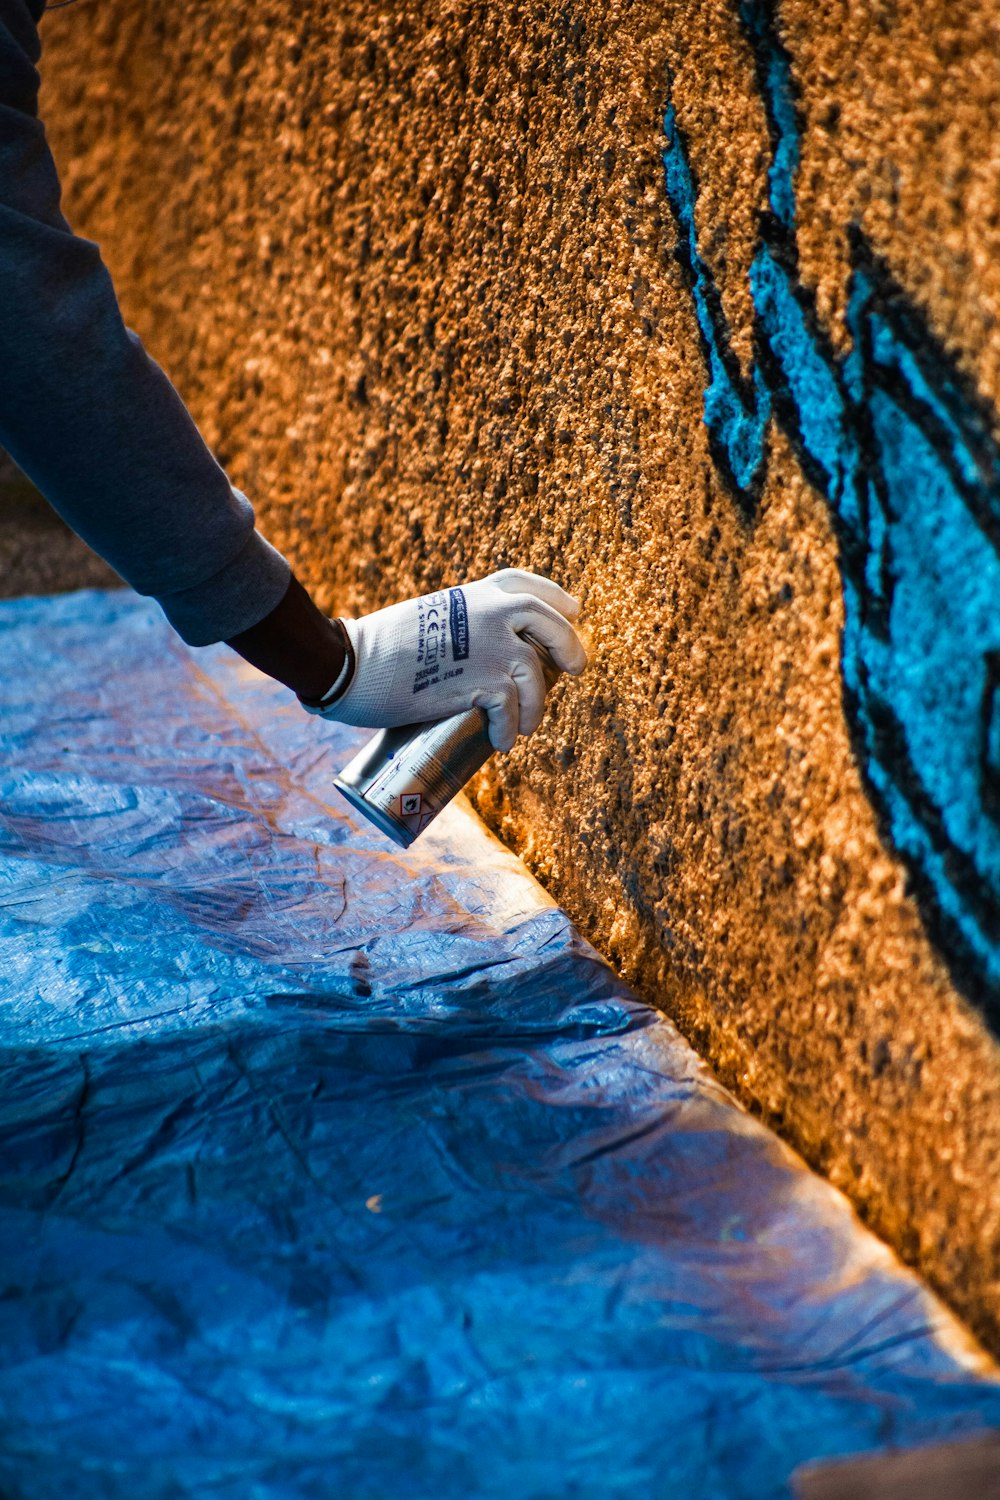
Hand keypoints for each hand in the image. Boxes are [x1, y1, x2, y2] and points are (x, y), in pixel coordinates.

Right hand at [303, 569, 587, 750]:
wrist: (352, 663)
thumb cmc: (377, 648)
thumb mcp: (426, 620)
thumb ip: (457, 628)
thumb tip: (475, 654)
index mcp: (473, 595)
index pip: (524, 585)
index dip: (555, 597)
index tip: (572, 611)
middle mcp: (489, 614)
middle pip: (550, 622)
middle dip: (569, 645)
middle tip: (576, 669)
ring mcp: (489, 646)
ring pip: (536, 675)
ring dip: (536, 706)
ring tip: (525, 727)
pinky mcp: (480, 682)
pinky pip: (511, 709)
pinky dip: (509, 730)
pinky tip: (501, 742)